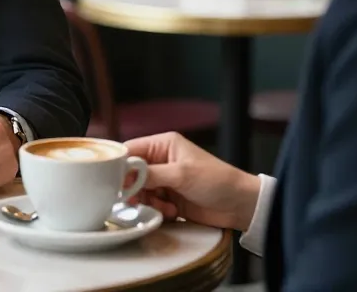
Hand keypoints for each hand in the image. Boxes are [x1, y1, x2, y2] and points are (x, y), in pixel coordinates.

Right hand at [124, 132, 259, 230]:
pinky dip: (157, 209)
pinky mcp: (170, 197)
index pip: (132, 149)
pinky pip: (151, 203)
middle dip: (134, 187)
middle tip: (136, 199)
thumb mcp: (181, 174)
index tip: (116, 180)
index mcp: (164, 144)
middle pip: (132, 172)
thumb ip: (151, 174)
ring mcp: (165, 180)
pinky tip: (172, 212)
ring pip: (140, 190)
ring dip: (147, 201)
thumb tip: (126, 176)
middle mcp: (162, 160)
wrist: (239, 205)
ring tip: (163, 207)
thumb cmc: (216, 180)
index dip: (122, 165)